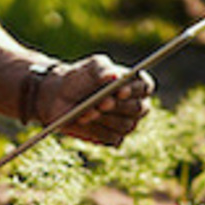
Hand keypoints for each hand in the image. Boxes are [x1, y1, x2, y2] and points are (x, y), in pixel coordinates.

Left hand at [38, 55, 153, 146]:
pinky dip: (96, 130)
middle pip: (139, 108)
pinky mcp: (112, 137)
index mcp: (133, 83)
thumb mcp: (89, 67)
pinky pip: (112, 137)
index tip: (120, 90)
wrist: (58, 97)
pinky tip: (84, 120)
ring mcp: (126, 123)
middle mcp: (135, 104)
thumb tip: (114, 76)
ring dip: (104, 118)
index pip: (145, 86)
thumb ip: (102, 69)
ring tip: (86, 110)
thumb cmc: (79, 78)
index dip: (135, 89)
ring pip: (125, 124)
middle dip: (118, 105)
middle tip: (101, 102)